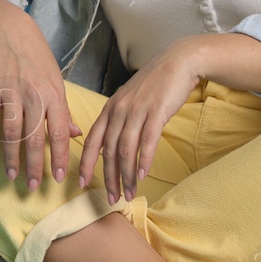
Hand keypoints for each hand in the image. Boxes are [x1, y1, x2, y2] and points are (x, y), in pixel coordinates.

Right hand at [0, 15, 81, 189]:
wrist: (12, 33)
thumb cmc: (38, 61)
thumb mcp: (57, 83)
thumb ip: (65, 111)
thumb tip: (78, 135)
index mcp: (55, 96)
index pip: (59, 133)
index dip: (58, 157)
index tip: (57, 179)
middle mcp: (35, 96)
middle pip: (35, 138)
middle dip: (34, 165)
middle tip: (33, 186)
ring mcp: (12, 92)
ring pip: (12, 132)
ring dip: (11, 157)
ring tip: (11, 175)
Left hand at [77, 38, 204, 204]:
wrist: (176, 63)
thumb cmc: (153, 85)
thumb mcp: (129, 100)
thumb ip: (118, 121)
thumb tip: (110, 145)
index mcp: (109, 109)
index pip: (92, 141)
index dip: (87, 164)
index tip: (84, 183)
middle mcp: (118, 111)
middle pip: (108, 151)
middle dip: (109, 178)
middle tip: (112, 198)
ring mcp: (136, 111)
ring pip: (126, 150)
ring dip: (126, 175)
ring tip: (129, 194)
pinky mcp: (155, 112)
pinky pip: (146, 141)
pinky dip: (143, 160)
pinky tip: (142, 175)